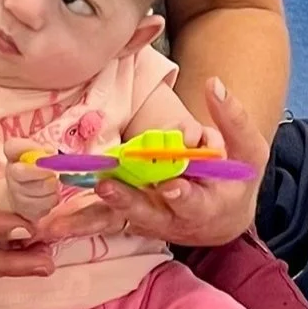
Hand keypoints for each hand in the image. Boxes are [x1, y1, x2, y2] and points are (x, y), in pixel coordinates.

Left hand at [94, 79, 265, 250]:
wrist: (224, 215)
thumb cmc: (238, 178)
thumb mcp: (248, 150)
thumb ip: (233, 119)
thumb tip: (214, 84)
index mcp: (210, 206)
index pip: (195, 202)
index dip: (182, 196)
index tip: (170, 186)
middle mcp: (178, 220)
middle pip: (151, 214)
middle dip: (129, 201)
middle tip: (107, 188)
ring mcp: (155, 222)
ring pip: (125, 218)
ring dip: (99, 213)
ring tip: (82, 198)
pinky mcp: (137, 220)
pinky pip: (110, 221)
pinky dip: (86, 223)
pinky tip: (59, 222)